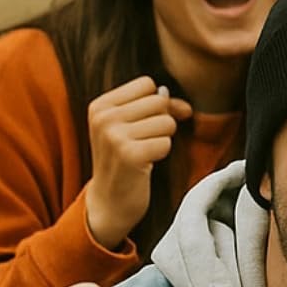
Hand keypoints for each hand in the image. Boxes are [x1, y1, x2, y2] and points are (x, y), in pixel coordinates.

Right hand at [84, 77, 191, 248]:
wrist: (109, 202)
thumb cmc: (124, 161)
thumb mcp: (131, 127)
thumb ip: (158, 109)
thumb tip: (186, 107)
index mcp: (100, 105)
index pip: (147, 84)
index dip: (156, 103)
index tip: (146, 124)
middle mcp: (103, 118)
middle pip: (159, 101)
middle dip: (161, 123)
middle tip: (144, 142)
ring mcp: (114, 136)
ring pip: (166, 122)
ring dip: (162, 140)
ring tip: (143, 153)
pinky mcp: (129, 155)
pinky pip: (166, 143)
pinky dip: (161, 154)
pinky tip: (145, 165)